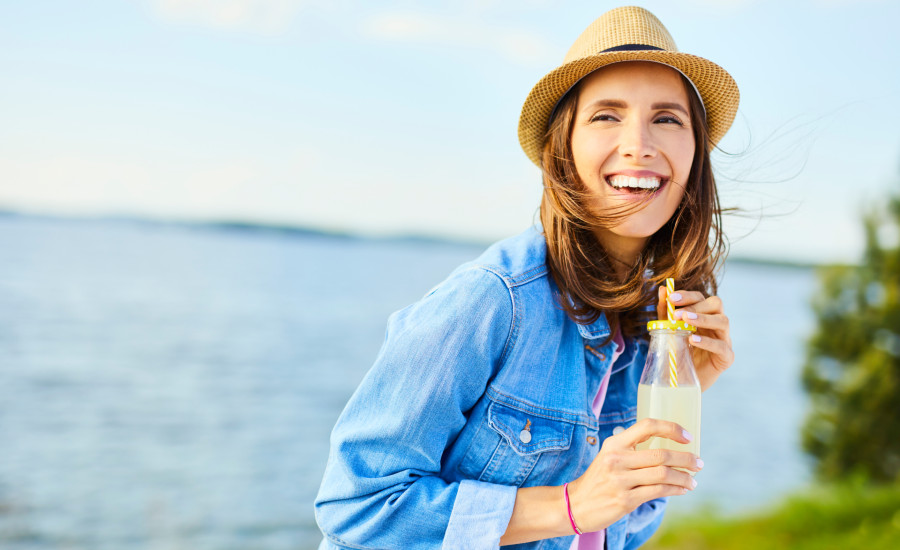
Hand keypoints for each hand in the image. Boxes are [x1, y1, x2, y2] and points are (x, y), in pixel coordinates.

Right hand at [566, 419, 701, 532]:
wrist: (576, 504)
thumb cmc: (599, 479)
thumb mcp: (610, 456)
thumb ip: (632, 450)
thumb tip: (668, 448)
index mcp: (614, 443)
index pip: (647, 426)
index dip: (671, 428)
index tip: (688, 436)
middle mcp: (617, 459)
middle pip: (661, 454)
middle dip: (686, 458)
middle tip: (699, 463)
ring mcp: (620, 480)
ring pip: (663, 474)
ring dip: (684, 477)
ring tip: (693, 480)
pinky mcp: (625, 500)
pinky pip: (658, 491)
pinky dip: (675, 490)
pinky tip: (682, 490)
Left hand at [656, 286, 733, 390]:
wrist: (680, 382)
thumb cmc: (677, 354)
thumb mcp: (668, 331)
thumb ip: (666, 313)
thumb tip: (663, 289)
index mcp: (704, 315)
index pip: (701, 297)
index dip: (688, 295)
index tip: (672, 297)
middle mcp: (716, 324)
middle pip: (716, 304)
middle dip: (696, 305)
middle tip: (677, 313)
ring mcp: (724, 339)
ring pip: (723, 321)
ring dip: (703, 319)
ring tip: (685, 321)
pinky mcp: (726, 357)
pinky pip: (722, 346)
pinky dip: (707, 342)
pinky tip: (692, 340)